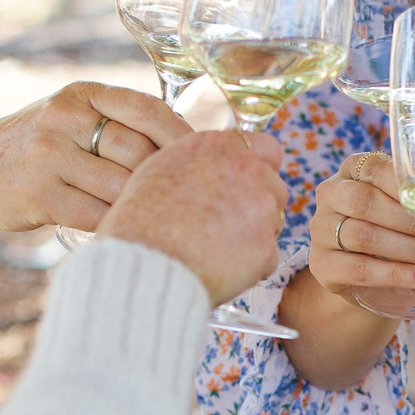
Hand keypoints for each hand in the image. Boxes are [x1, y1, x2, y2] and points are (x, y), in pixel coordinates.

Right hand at [0, 82, 194, 233]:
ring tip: (167, 224)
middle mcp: (65, 117)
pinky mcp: (37, 194)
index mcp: (83, 94)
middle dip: (169, 180)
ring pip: (120, 186)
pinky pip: (93, 214)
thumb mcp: (72, 119)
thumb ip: (118, 125)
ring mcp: (48, 155)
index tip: (213, 160)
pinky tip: (133, 235)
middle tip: (193, 203)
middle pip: (138, 151)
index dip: (185, 137)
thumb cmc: (38, 150)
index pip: (148, 109)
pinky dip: (117, 226)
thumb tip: (192, 149)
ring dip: (145, 208)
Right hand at [98, 131, 286, 303]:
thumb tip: (217, 168)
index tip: (247, 189)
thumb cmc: (138, 222)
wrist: (139, 263)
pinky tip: (219, 269)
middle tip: (225, 228)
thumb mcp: (162, 169)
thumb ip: (200, 162)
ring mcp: (259, 208)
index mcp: (218, 146)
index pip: (266, 149)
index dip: (259, 171)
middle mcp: (245, 168)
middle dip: (257, 207)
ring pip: (273, 223)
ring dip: (255, 236)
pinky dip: (250, 267)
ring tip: (215, 250)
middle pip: (275, 188)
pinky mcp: (265, 247)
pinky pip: (268, 258)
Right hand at [306, 152, 414, 315]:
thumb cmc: (395, 235)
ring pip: (363, 236)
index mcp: (353, 170)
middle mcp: (330, 195)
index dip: (409, 188)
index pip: (376, 168)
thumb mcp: (409, 213)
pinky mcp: (322, 266)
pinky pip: (360, 269)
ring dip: (410, 250)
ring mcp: (320, 231)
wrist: (373, 281)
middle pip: (364, 202)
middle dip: (411, 222)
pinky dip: (397, 274)